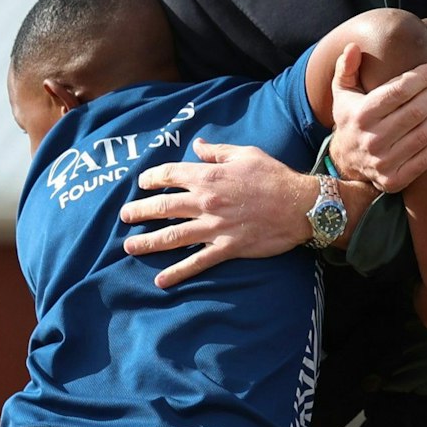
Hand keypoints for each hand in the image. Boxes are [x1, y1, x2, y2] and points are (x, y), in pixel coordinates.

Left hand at [119, 138, 316, 288]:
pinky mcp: (227, 247)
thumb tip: (198, 146)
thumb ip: (218, 151)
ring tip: (129, 247)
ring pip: (172, 237)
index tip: (142, 183)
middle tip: (124, 217)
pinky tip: (161, 280)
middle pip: (162, 207)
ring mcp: (214, 227)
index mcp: (209, 176)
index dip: (151, 178)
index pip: (170, 175)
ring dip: (147, 243)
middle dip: (139, 212)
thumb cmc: (275, 177)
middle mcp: (206, 202)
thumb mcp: (247, 154)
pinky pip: (197, 262)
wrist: (301, 205)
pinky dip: (178, 272)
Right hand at [330, 44, 426, 192]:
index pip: (398, 92)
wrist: (346, 161)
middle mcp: (372, 139)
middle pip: (416, 111)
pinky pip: (426, 159)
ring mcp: (384, 162)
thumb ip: (346, 68)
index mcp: (360, 115)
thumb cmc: (351, 118)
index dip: (422, 78)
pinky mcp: (395, 179)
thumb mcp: (343, 92)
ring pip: (424, 134)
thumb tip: (354, 46)